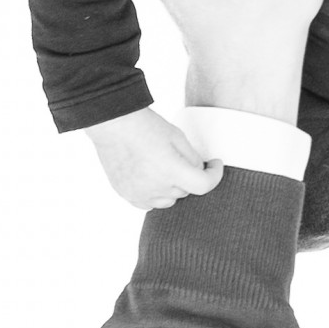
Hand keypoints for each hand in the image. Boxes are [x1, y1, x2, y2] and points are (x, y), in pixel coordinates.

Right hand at [83, 106, 223, 208]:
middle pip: (185, 191)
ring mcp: (139, 193)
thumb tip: (199, 171)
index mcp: (171, 169)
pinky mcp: (126, 194)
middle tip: (182, 158)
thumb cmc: (145, 125)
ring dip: (173, 188)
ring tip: (164, 167)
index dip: (215, 175)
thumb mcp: (177, 136)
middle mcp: (155, 186)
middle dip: (189, 176)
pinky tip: (151, 177)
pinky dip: (155, 194)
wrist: (113, 123)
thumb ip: (192, 158)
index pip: (203, 185)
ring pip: (168, 200)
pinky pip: (149, 203)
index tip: (215, 165)